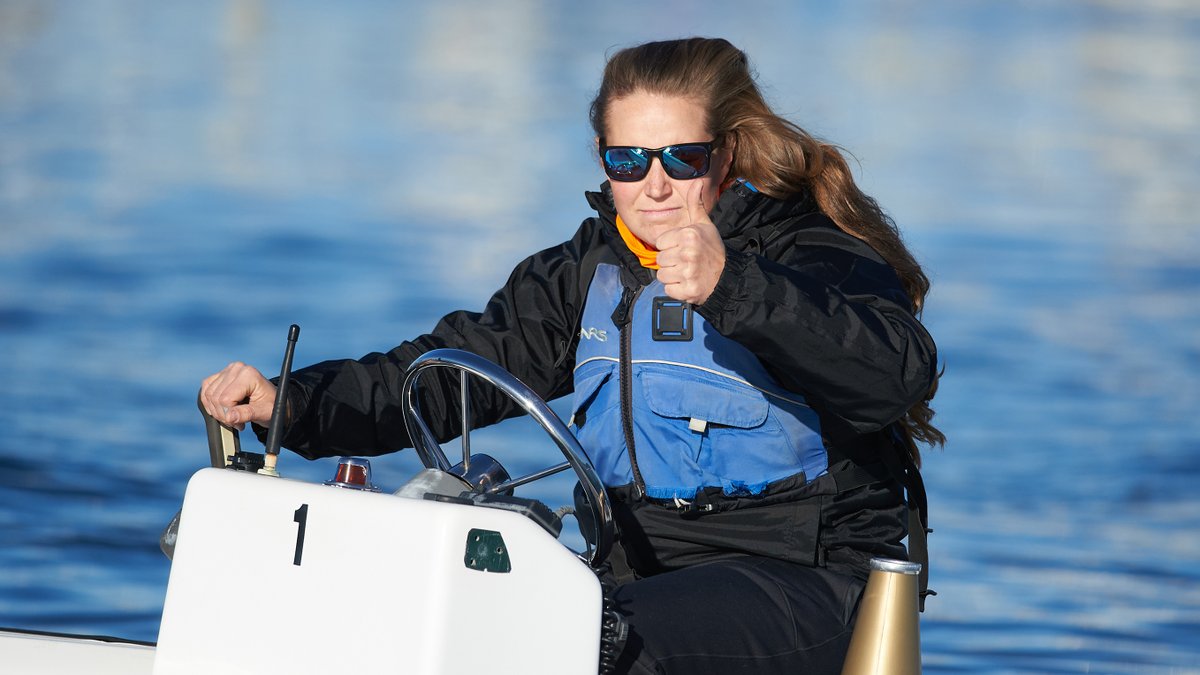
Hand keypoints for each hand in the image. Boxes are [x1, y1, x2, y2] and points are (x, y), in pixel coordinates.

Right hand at [199, 362, 276, 430]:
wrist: (271, 401)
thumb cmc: (270, 406)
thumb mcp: (263, 412)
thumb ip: (247, 414)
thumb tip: (229, 417)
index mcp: (248, 374)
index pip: (226, 399)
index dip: (229, 415)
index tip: (240, 424)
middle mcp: (236, 368)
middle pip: (215, 398)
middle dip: (223, 415)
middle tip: (236, 422)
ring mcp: (227, 371)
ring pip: (208, 395)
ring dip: (217, 411)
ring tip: (232, 416)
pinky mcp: (219, 376)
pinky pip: (205, 391)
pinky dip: (210, 404)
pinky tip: (222, 410)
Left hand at [654, 180, 725, 304]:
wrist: (727, 277)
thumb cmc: (712, 250)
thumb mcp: (704, 225)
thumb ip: (694, 204)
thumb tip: (696, 182)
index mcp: (688, 235)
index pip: (660, 243)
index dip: (670, 247)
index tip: (683, 249)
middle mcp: (688, 252)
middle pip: (660, 260)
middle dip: (671, 262)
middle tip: (686, 262)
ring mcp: (688, 273)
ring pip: (662, 276)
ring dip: (672, 277)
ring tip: (687, 272)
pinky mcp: (688, 290)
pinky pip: (668, 289)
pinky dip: (676, 290)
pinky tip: (688, 283)